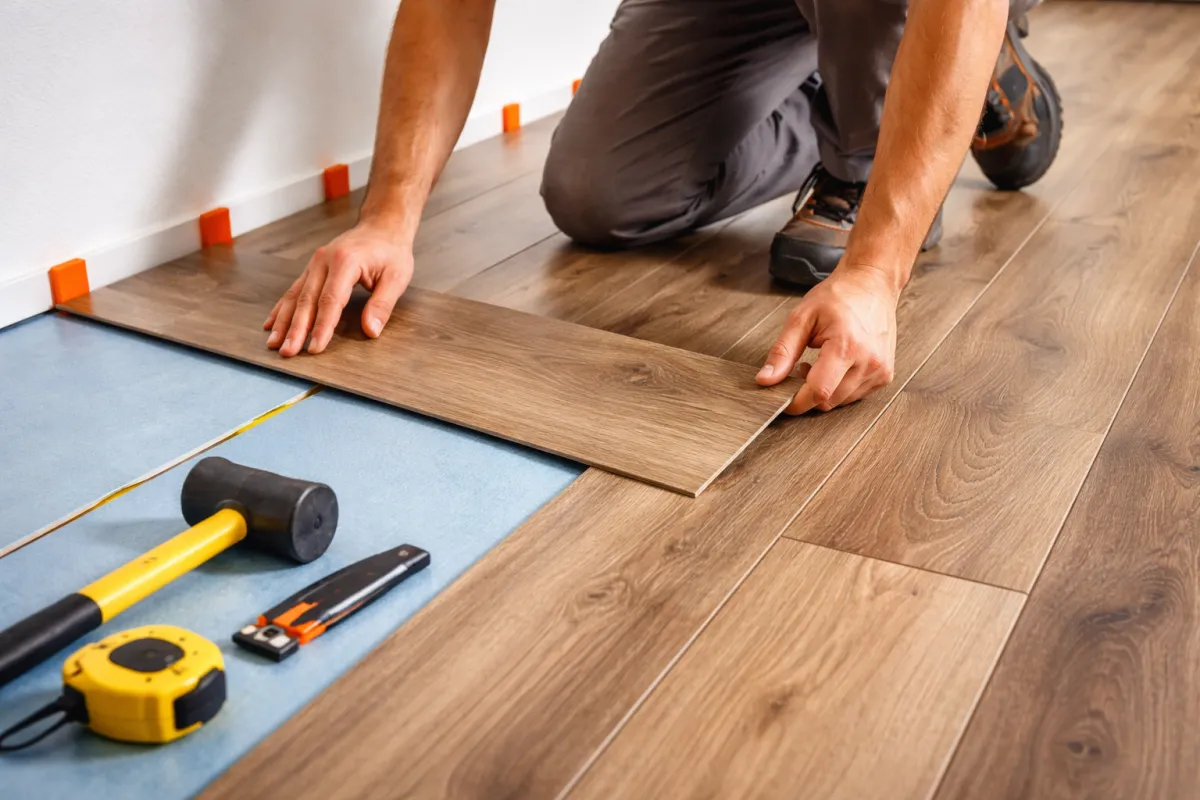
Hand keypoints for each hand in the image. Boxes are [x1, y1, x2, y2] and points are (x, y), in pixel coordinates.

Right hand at [264, 224, 414, 356]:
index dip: (322, 327)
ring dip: (283, 322)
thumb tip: (371, 331)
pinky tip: (271, 324)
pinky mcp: (312, 268)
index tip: (315, 348)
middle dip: (296, 329)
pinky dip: (282, 308)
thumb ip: (382, 304)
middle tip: (288, 353)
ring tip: (274, 344)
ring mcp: (315, 264)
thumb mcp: (396, 277)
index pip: (330, 301)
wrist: (382, 226)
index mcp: (345, 262)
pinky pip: (294, 290)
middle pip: (306, 300)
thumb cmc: (391, 251)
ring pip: (295, 296)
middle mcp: (323, 261)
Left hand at [756, 263, 898, 413]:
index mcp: (846, 346)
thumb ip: (782, 352)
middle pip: (828, 401)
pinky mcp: (885, 375)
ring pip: (841, 402)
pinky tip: (836, 366)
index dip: (797, 402)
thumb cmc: (838, 296)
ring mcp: (879, 370)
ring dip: (824, 391)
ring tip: (819, 363)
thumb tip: (765, 380)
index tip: (782, 400)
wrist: (871, 284)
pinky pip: (855, 396)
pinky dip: (840, 388)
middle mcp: (868, 362)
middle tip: (801, 368)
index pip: (819, 392)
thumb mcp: (801, 318)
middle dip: (807, 393)